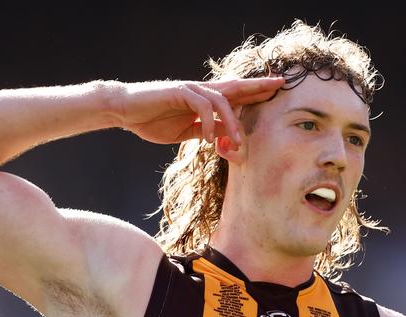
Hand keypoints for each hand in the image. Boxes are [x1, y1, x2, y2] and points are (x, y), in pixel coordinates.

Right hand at [110, 77, 284, 146]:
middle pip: (235, 87)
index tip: (275, 90)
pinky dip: (209, 122)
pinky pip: (202, 105)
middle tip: (279, 85)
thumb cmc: (152, 121)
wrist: (125, 111)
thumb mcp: (185, 131)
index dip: (255, 91)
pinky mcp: (179, 92)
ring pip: (222, 100)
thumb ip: (205, 131)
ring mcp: (190, 90)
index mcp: (203, 100)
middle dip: (258, 86)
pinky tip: (208, 138)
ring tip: (236, 143)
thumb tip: (225, 136)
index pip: (234, 94)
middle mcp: (200, 91)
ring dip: (232, 122)